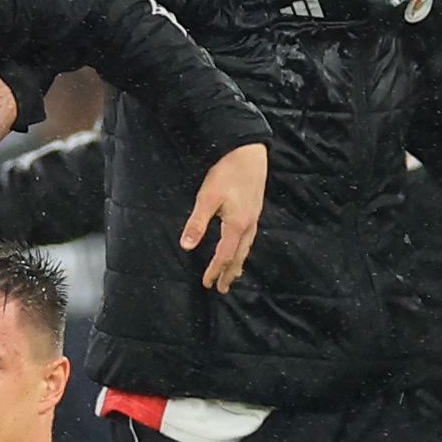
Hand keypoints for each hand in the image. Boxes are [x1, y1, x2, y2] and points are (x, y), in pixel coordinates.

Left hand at [183, 142, 267, 292]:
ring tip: (234, 274)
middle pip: (238, 256)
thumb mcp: (207, 198)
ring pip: (246, 247)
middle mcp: (248, 225)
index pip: (224, 256)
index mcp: (236, 225)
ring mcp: (254, 217)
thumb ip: (197, 224)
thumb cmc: (226, 173)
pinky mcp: (255, 209)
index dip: (215, 271)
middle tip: (222, 288)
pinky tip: (241, 246)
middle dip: (229, 273)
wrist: (249, 152)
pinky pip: (250, 237)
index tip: (207, 283)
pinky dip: (244, 249)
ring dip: (238, 263)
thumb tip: (186, 246)